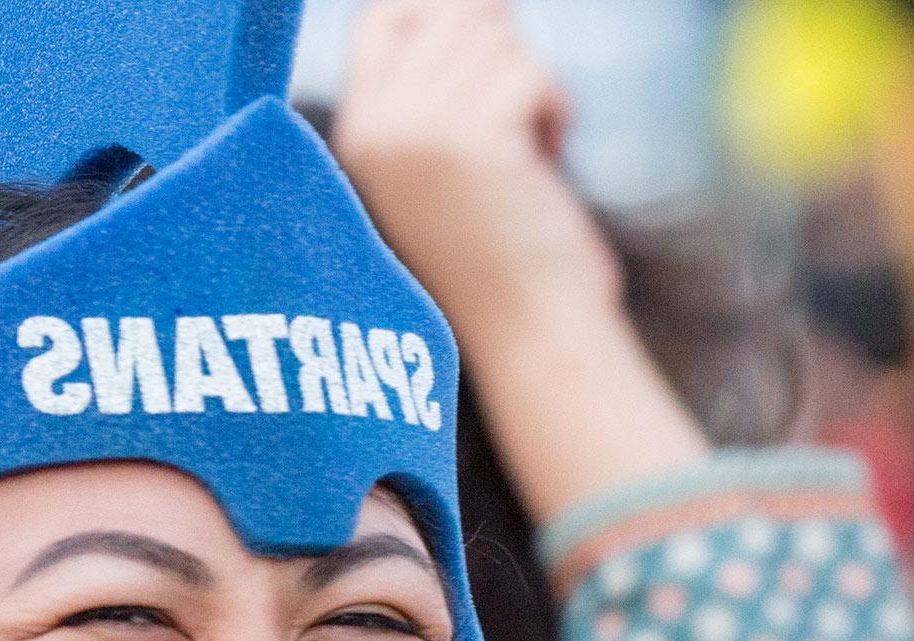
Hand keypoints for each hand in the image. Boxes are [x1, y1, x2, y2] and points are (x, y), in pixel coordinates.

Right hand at [330, 0, 620, 341]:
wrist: (533, 335)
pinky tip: (545, 158)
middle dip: (503, 54)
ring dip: (532, 86)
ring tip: (531, 149)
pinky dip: (553, 109)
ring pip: (494, 39)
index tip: (496, 40)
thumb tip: (489, 3)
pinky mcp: (470, 142)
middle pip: (449, 17)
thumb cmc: (510, 257)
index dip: (444, 11)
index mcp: (360, 134)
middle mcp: (377, 127)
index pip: (383, 18)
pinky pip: (529, 73)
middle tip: (523, 117)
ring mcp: (417, 131)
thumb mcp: (456, 163)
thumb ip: (450, 89)